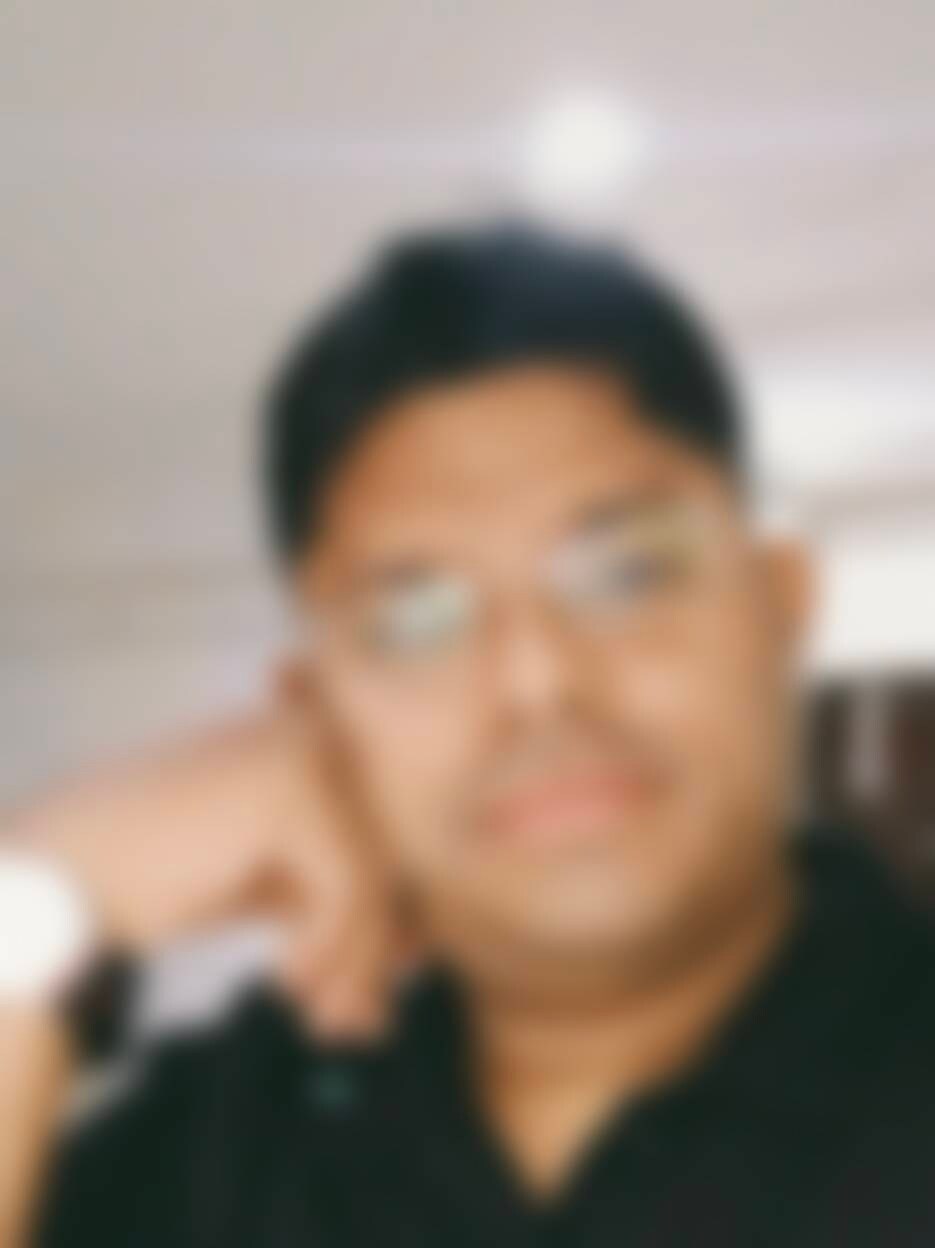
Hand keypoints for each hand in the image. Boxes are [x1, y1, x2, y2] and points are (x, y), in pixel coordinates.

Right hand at [7, 700, 416, 1041]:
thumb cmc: (162, 875)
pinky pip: (345, 891)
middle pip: (385, 856)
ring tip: (326, 1023)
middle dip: (375, 951)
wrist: (66, 875)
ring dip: (353, 964)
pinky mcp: (289, 793)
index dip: (385, 919)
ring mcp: (305, 754)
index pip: (382, 836)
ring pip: (372, 879)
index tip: (374, 990)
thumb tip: (420, 954)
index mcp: (316, 740)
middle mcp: (318, 732)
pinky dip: (324, 949)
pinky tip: (283, 980)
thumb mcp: (269, 884)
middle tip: (359, 1024)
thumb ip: (338, 901)